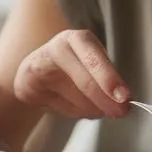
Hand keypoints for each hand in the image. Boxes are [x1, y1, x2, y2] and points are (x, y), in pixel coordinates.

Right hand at [13, 29, 130, 118]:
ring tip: (98, 107)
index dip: (109, 79)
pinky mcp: (28, 88)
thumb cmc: (74, 65)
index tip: (124, 97)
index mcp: (78, 39)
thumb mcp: (93, 62)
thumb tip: (122, 104)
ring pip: (76, 100)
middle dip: (106, 101)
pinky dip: (75, 113)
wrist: (36, 69)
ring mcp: (39, 68)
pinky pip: (61, 110)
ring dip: (94, 110)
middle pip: (84, 82)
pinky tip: (75, 105)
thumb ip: (107, 79)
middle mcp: (57, 48)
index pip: (94, 59)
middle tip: (121, 112)